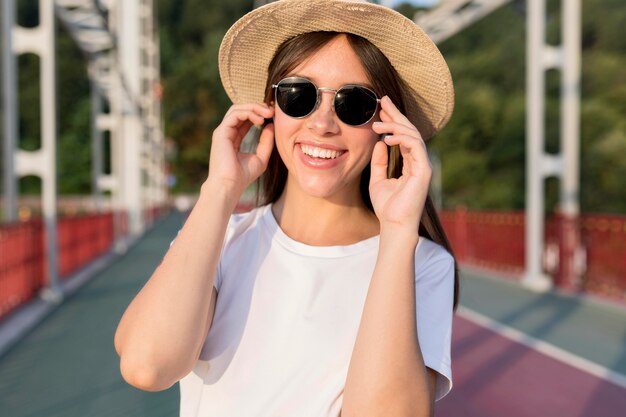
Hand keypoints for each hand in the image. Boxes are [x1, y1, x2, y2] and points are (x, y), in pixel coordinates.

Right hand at [206, 103, 274, 196]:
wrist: (230, 185)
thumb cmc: (243, 176)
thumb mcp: (261, 157)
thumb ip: (266, 142)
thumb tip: (271, 125)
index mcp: (234, 138)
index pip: (245, 119)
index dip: (259, 114)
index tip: (273, 115)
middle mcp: (227, 133)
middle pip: (241, 110)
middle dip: (257, 107)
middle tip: (272, 111)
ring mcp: (223, 131)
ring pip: (237, 108)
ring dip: (254, 107)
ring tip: (268, 113)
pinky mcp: (221, 132)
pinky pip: (235, 114)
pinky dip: (248, 113)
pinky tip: (260, 120)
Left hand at [369, 96, 431, 231]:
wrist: (394, 224)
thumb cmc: (387, 206)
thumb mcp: (377, 179)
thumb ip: (379, 161)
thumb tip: (380, 142)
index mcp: (410, 162)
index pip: (403, 135)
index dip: (393, 120)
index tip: (381, 108)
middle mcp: (419, 161)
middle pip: (410, 130)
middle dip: (396, 114)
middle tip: (383, 100)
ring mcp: (423, 165)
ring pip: (413, 135)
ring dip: (395, 125)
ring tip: (377, 123)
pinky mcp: (424, 170)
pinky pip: (415, 146)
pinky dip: (402, 138)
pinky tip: (387, 136)